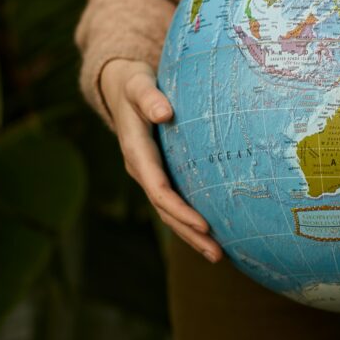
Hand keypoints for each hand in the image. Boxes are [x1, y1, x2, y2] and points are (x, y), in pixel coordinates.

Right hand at [100, 58, 223, 263]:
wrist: (120, 87)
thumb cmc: (134, 83)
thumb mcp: (138, 84)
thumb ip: (149, 97)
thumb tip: (164, 113)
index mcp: (137, 152)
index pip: (159, 189)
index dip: (180, 209)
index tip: (204, 225)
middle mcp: (142, 170)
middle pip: (166, 210)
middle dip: (190, 233)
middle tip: (218, 254)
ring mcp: (150, 175)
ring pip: (170, 212)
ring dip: (192, 235)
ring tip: (219, 256)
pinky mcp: (160, 173)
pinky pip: (175, 202)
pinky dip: (191, 220)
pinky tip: (213, 233)